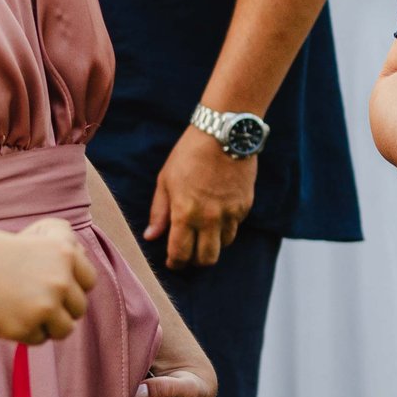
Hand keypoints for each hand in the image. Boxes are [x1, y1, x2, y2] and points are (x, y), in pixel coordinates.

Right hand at [0, 218, 95, 343]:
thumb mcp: (31, 240)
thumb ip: (59, 256)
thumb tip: (82, 272)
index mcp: (64, 252)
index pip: (89, 280)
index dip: (73, 286)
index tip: (56, 288)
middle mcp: (61, 278)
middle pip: (80, 307)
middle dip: (60, 309)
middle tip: (35, 304)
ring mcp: (46, 305)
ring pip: (65, 328)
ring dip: (48, 326)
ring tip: (25, 315)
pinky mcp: (28, 327)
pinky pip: (39, 339)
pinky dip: (26, 334)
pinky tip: (7, 318)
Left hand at [147, 129, 255, 267]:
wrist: (224, 133)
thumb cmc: (189, 154)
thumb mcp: (166, 180)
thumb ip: (159, 212)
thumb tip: (151, 237)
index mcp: (185, 213)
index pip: (180, 254)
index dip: (175, 263)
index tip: (173, 262)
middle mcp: (209, 218)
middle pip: (206, 259)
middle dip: (195, 261)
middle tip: (189, 253)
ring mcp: (230, 213)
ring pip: (223, 245)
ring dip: (213, 244)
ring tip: (204, 232)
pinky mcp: (245, 206)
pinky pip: (235, 227)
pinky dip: (226, 227)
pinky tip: (218, 214)